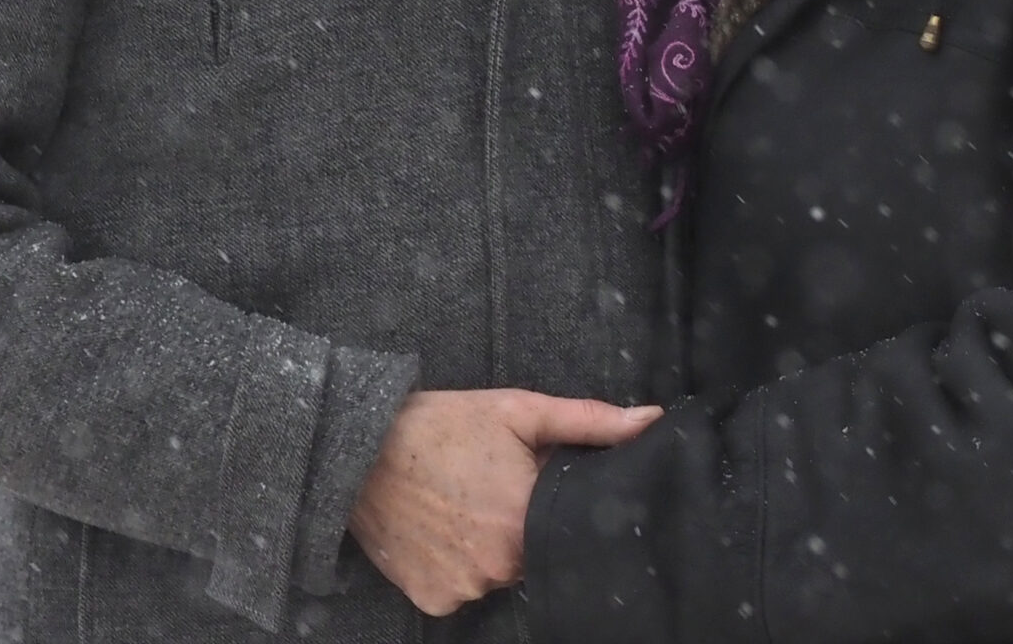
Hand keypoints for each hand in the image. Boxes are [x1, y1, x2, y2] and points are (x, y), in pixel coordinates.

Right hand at [348, 388, 661, 617]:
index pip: (565, 527)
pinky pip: (463, 587)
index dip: (554, 505)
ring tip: (463, 501)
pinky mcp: (433, 601)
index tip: (534, 484)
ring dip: (490, 544)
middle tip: (494, 486)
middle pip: (531, 551)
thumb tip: (652, 421)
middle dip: (521, 521)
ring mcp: (463, 589)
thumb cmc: (444, 425)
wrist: (360, 452)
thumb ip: (591, 421)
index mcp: (525, 522)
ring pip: (498, 571)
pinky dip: (458, 563)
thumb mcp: (521, 410)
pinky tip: (442, 527)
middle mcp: (498, 568)